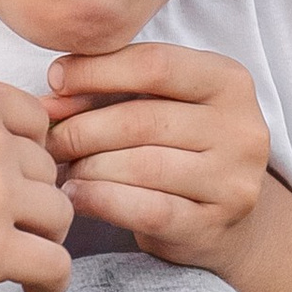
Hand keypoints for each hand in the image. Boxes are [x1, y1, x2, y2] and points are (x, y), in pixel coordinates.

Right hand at [0, 75, 72, 291]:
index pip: (36, 121)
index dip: (27, 154)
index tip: (14, 180)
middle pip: (47, 169)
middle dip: (30, 197)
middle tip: (6, 225)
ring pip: (59, 214)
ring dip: (42, 237)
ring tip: (19, 258)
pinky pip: (54, 265)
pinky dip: (51, 281)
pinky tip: (34, 290)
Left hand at [46, 46, 271, 272]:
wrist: (227, 219)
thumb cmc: (181, 149)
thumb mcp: (160, 104)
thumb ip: (112, 89)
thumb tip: (52, 94)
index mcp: (230, 82)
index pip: (154, 64)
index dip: (95, 71)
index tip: (55, 82)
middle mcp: (242, 129)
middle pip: (141, 120)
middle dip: (82, 128)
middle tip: (49, 140)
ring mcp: (233, 181)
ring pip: (141, 167)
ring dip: (88, 167)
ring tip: (63, 168)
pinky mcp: (213, 226)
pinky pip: (146, 211)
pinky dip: (101, 201)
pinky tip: (76, 196)